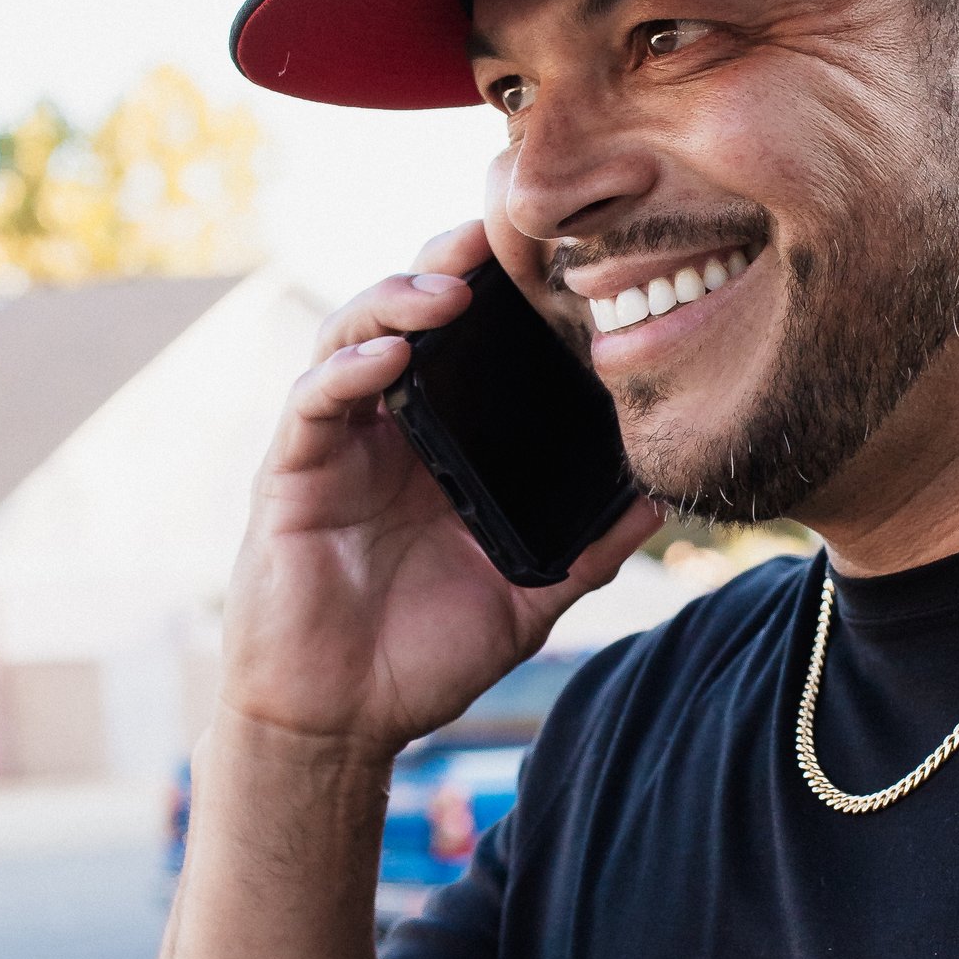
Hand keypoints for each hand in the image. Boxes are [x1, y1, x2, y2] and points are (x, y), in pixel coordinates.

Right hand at [217, 217, 658, 761]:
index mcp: (443, 440)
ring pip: (355, 335)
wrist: (341, 723)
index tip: (558, 256)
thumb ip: (589, 546)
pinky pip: (315, 402)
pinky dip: (351, 369)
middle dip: (450, 265)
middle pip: (410, 314)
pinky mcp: (292, 473)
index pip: (471, 341)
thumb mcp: (527, 593)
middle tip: (498, 235)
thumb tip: (666, 500)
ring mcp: (336, 443)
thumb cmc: (423, 654)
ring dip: (400, 301)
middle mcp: (387, 425)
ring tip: (453, 288)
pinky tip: (394, 356)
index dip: (503, 292)